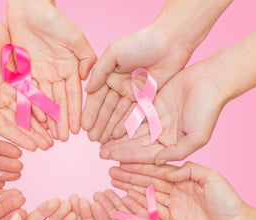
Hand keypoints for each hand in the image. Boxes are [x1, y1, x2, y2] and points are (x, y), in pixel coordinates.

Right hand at [0, 5, 53, 151]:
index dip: (20, 138)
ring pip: (29, 111)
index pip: (5, 127)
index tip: (34, 148)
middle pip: (19, 122)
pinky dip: (43, 106)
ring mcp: (11, 90)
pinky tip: (54, 116)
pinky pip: (34, 96)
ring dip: (40, 124)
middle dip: (33, 135)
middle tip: (49, 146)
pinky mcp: (21, 79)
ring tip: (54, 136)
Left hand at [7, 0, 96, 140]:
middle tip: (61, 140)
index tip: (78, 129)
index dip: (75, 112)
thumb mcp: (76, 38)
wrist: (29, 8)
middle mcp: (54, 75)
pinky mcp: (22, 72)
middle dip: (60, 122)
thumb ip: (87, 58)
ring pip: (42, 101)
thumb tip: (89, 79)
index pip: (73, 95)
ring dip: (45, 119)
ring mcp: (38, 74)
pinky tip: (32, 121)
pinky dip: (28, 107)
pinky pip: (26, 93)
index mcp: (69, 68)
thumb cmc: (54, 20)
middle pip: (57, 102)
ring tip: (47, 136)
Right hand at [82, 25, 191, 142]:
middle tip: (92, 139)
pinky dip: (127, 125)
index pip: (97, 97)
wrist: (170, 42)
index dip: (90, 112)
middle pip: (107, 108)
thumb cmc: (140, 42)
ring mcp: (134, 92)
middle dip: (99, 124)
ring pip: (120, 114)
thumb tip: (87, 90)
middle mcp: (119, 85)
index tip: (84, 126)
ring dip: (110, 127)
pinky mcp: (148, 98)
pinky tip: (118, 136)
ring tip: (103, 141)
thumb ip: (99, 71)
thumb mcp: (114, 53)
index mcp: (109, 74)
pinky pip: (135, 114)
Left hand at [99, 62, 224, 162]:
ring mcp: (159, 119)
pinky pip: (135, 114)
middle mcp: (165, 134)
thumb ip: (177, 152)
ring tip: (101, 142)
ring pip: (134, 131)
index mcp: (174, 144)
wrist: (212, 80)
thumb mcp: (196, 137)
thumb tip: (157, 162)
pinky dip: (123, 120)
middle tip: (100, 154)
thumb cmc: (208, 109)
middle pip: (138, 145)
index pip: (147, 155)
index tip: (112, 161)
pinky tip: (109, 124)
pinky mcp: (154, 104)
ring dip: (118, 137)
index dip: (129, 158)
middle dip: (120, 150)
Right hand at [108, 161, 247, 219]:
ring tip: (112, 183)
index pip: (158, 169)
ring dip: (129, 190)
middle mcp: (176, 191)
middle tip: (111, 171)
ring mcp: (173, 207)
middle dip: (129, 176)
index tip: (124, 160)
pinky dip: (137, 207)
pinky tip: (124, 200)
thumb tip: (166, 169)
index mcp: (185, 177)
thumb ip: (189, 170)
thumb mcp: (212, 178)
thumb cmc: (228, 202)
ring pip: (146, 196)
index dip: (140, 165)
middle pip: (148, 181)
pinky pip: (151, 213)